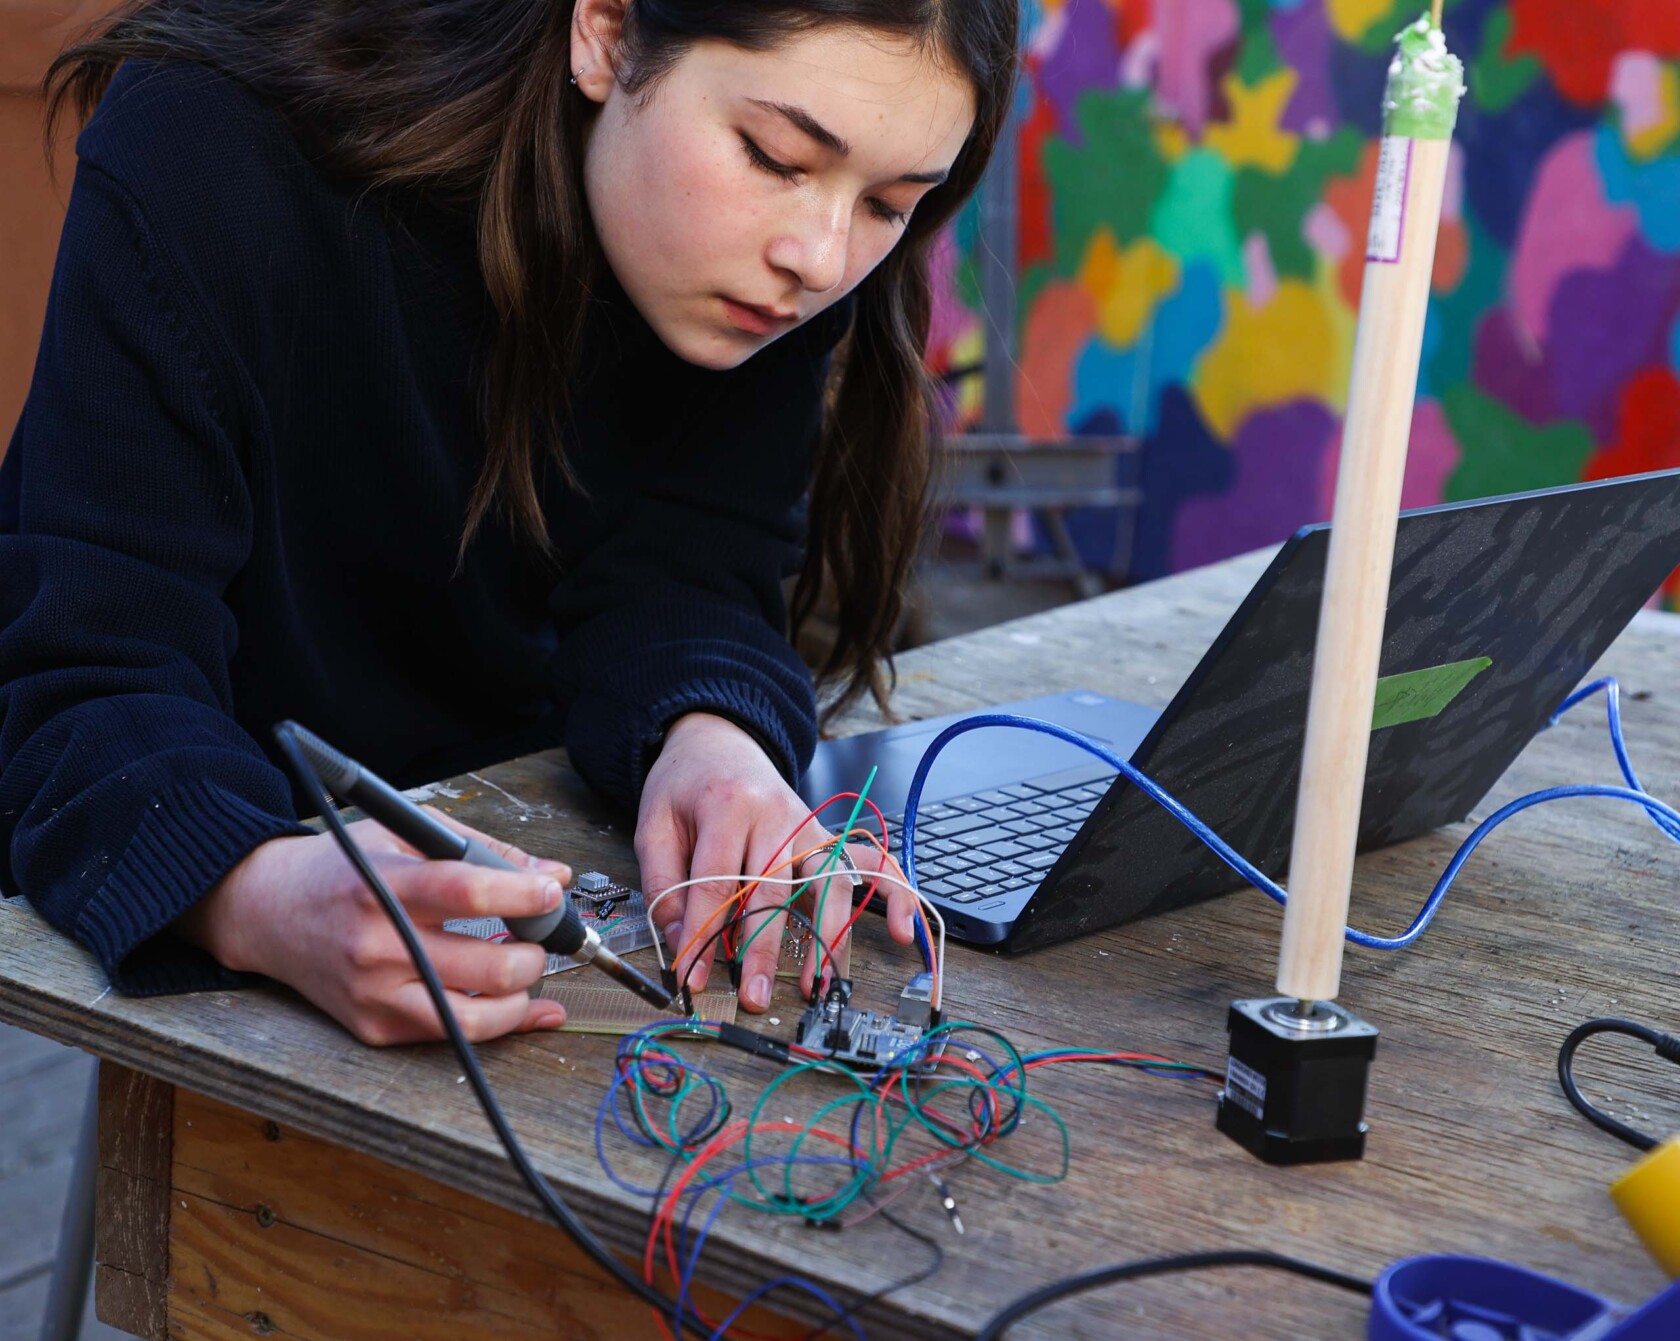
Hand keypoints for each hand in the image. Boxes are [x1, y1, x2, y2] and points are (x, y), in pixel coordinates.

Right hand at [177, 811, 571, 1045]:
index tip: (552, 891)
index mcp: (385, 886)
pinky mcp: (373, 1027)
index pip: (467, 893)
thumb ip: (483, 851)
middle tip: (541, 934)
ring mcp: (374, 993)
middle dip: (536, 951)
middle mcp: (377, 945)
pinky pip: (453, 1037)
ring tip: (526, 968)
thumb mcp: (404, 836)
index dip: (523, 895)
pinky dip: (500, 1024)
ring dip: (523, 995)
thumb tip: (555, 876)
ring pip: (476, 1017)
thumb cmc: (343, 869)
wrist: (267, 912)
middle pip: (486, 966)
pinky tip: (522, 1005)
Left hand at [635, 712, 920, 1012]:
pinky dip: (896, 895)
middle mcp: (778, 815)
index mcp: (728, 806)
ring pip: (828, 882)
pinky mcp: (828, 839)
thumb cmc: (687, 787)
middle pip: (774, 888)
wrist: (720, 742)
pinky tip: (903, 931)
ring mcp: (811, 826)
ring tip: (819, 984)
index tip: (691, 979)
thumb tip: (680, 942)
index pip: (716, 882)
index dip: (702, 935)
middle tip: (756, 995)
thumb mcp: (653, 823)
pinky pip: (871, 865)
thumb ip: (663, 883)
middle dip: (764, 948)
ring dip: (827, 936)